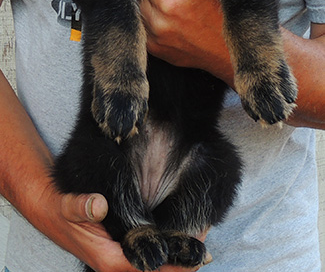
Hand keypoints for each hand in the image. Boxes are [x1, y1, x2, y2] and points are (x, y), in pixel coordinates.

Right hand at [40, 188, 204, 271]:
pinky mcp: (123, 252)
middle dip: (181, 264)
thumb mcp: (69, 205)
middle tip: (207, 249)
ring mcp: (121, 260)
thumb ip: (82, 206)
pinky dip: (167, 253)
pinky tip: (181, 241)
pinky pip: (149, 258)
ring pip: (155, 267)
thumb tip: (98, 205)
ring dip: (176, 259)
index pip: (149, 270)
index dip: (174, 265)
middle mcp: (118, 265)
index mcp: (109, 260)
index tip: (198, 257)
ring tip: (202, 246)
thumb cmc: (62, 210)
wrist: (52, 211)